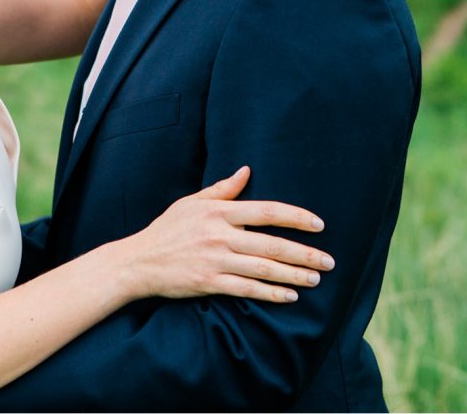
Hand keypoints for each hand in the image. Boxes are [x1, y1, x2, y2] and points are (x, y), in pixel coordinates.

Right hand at [126, 166, 334, 303]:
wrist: (137, 262)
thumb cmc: (167, 229)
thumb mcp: (191, 202)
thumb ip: (222, 189)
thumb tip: (246, 171)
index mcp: (219, 211)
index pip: (266, 210)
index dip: (295, 217)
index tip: (318, 224)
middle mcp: (220, 234)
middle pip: (272, 243)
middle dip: (304, 252)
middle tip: (329, 260)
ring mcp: (215, 260)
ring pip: (264, 267)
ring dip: (294, 274)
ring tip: (315, 278)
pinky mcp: (209, 283)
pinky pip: (247, 288)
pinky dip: (271, 293)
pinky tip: (290, 295)